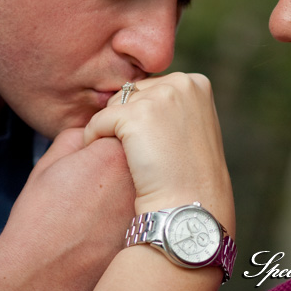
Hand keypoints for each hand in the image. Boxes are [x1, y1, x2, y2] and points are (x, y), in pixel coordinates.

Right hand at [0, 128, 134, 290]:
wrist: (38, 276)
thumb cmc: (38, 219)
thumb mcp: (48, 164)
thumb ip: (76, 137)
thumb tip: (91, 133)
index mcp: (112, 153)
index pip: (122, 132)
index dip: (103, 146)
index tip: (89, 162)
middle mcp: (138, 179)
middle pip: (138, 159)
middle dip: (119, 167)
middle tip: (93, 187)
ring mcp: (147, 210)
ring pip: (143, 189)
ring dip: (125, 193)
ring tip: (97, 211)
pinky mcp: (148, 238)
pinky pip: (143, 217)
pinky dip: (127, 220)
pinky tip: (103, 232)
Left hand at [83, 73, 233, 235]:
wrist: (190, 207)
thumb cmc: (190, 175)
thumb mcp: (193, 128)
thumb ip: (173, 106)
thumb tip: (138, 92)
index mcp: (197, 83)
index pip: (152, 88)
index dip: (145, 118)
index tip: (156, 145)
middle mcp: (180, 83)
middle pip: (131, 93)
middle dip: (127, 120)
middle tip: (141, 154)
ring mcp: (158, 98)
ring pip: (113, 106)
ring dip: (112, 130)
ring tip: (131, 158)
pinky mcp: (133, 116)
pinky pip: (98, 121)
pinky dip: (94, 140)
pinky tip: (109, 163)